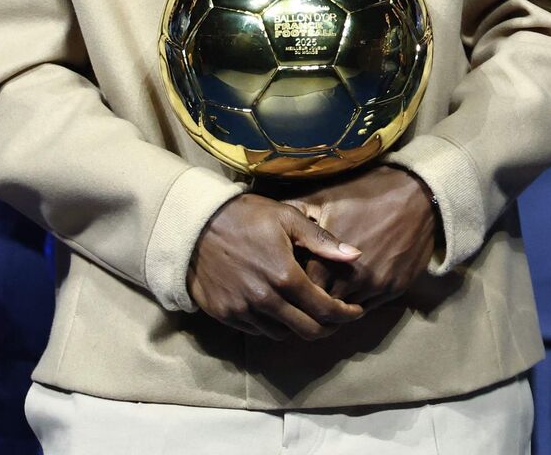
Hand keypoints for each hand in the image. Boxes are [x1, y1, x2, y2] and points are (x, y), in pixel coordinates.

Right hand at [187, 194, 364, 339]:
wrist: (194, 224)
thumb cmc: (245, 216)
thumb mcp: (286, 218)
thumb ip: (322, 240)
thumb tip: (356, 256)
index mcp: (285, 275)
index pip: (325, 309)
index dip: (346, 314)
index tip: (356, 311)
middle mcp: (266, 299)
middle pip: (308, 330)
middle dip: (329, 328)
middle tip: (337, 319)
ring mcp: (243, 310)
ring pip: (283, 334)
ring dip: (299, 327)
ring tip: (307, 313)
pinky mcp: (226, 315)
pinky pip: (258, 331)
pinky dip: (273, 325)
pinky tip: (278, 310)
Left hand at [286, 166, 437, 309]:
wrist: (417, 195)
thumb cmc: (366, 193)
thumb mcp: (325, 197)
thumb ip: (296, 213)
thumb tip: (268, 217)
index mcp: (328, 260)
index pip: (302, 289)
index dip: (293, 287)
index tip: (287, 284)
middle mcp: (351, 280)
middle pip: (323, 306)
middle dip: (312, 303)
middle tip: (302, 300)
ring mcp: (376, 287)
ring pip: (347, 312)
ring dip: (335, 308)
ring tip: (324, 302)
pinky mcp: (395, 290)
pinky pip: (370, 308)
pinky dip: (357, 303)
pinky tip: (349, 295)